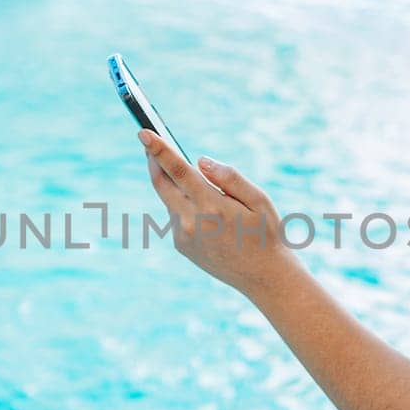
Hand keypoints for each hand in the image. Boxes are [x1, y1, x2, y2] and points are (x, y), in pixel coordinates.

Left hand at [137, 129, 293, 295]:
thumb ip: (230, 177)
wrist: (263, 277)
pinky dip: (186, 206)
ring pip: (171, 200)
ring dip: (178, 187)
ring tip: (208, 194)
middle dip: (154, 161)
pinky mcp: (180, 246)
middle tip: (151, 144)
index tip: (143, 132)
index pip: (178, 170)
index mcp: (211, 207)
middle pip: (161, 183)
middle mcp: (191, 222)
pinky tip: (210, 218)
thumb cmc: (266, 233)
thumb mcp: (259, 200)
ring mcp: (182, 236)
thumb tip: (199, 161)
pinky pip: (176, 216)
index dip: (158, 150)